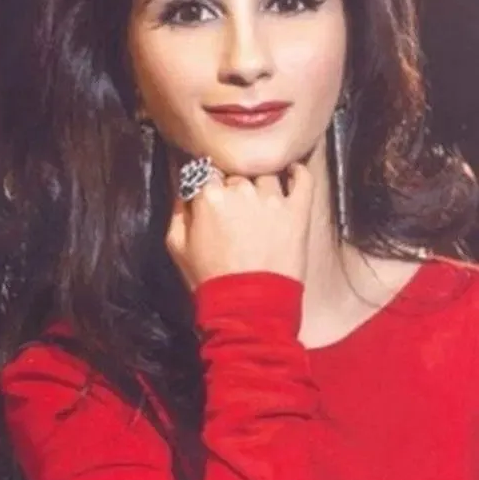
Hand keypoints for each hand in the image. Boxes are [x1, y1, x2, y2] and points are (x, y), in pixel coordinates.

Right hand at [166, 164, 312, 289]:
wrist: (248, 310)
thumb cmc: (209, 279)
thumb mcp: (177, 245)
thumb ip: (178, 209)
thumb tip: (184, 187)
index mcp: (209, 195)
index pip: (205, 170)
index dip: (207, 181)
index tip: (210, 190)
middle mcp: (241, 190)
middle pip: (237, 173)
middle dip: (234, 186)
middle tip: (235, 208)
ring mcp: (272, 199)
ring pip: (266, 174)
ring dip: (262, 183)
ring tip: (261, 202)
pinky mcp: (298, 211)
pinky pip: (302, 178)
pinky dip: (298, 172)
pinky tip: (293, 172)